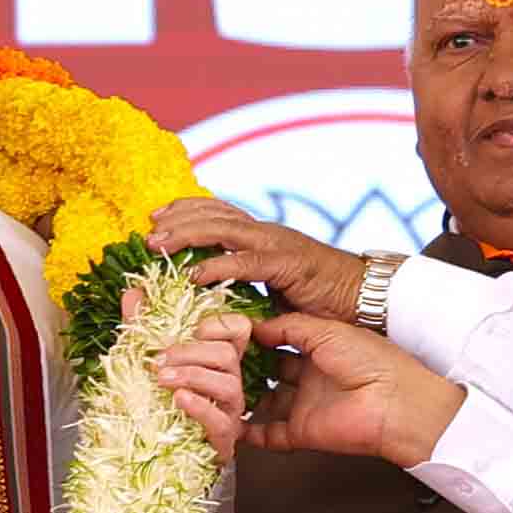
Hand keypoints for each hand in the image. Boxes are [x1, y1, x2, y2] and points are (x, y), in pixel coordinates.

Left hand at [149, 199, 370, 319]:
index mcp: (262, 236)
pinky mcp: (287, 264)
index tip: (156, 219)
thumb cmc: (322, 299)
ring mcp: (277, 245)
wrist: (365, 296)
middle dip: (176, 220)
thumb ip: (247, 287)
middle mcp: (266, 233)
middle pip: (212, 214)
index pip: (217, 211)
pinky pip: (245, 262)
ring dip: (186, 235)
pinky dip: (216, 266)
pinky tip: (193, 275)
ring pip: (222, 229)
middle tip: (147, 233)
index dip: (185, 211)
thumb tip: (215, 301)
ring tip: (158, 246)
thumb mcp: (274, 289)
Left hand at [150, 312, 259, 449]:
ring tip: (160, 379)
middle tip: (157, 360)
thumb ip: (140, 325)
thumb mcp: (142, 359)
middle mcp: (227, 382)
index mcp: (215, 359)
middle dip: (190, 352)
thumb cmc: (153, 404)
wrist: (148, 454)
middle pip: (227, 354)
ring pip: (228, 384)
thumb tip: (134, 291)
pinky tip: (178, 400)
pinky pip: (222, 422)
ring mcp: (228, 412)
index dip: (217, 324)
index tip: (190, 329)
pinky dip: (199, 407)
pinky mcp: (222, 441)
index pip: (238, 330)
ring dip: (191, 376)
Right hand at [230, 311, 467, 466]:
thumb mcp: (326, 331)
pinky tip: (223, 421)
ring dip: (238, 398)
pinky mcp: (301, 433)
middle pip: (265, 373)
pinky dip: (247, 432)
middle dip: (240, 366)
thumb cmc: (370, 360)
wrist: (395, 402)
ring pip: (263, 404)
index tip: (223, 331)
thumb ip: (289, 327)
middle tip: (208, 358)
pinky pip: (268, 435)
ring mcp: (304, 406)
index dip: (251, 338)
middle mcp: (308, 378)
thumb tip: (255, 325)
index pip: (276, 342)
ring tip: (207, 387)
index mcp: (317, 349)